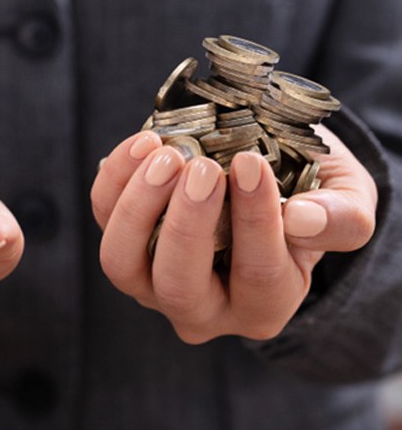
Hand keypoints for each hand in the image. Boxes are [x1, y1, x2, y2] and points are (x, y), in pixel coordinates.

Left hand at [90, 127, 375, 342]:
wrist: (263, 180)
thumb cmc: (307, 194)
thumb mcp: (345, 201)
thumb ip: (341, 218)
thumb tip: (299, 219)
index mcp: (263, 304)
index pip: (257, 276)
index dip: (253, 221)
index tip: (250, 164)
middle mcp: (202, 306)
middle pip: (178, 287)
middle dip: (187, 225)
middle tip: (203, 169)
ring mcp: (153, 278)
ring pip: (123, 264)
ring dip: (139, 207)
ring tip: (167, 154)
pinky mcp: (125, 239)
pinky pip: (104, 217)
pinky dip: (115, 180)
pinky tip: (145, 144)